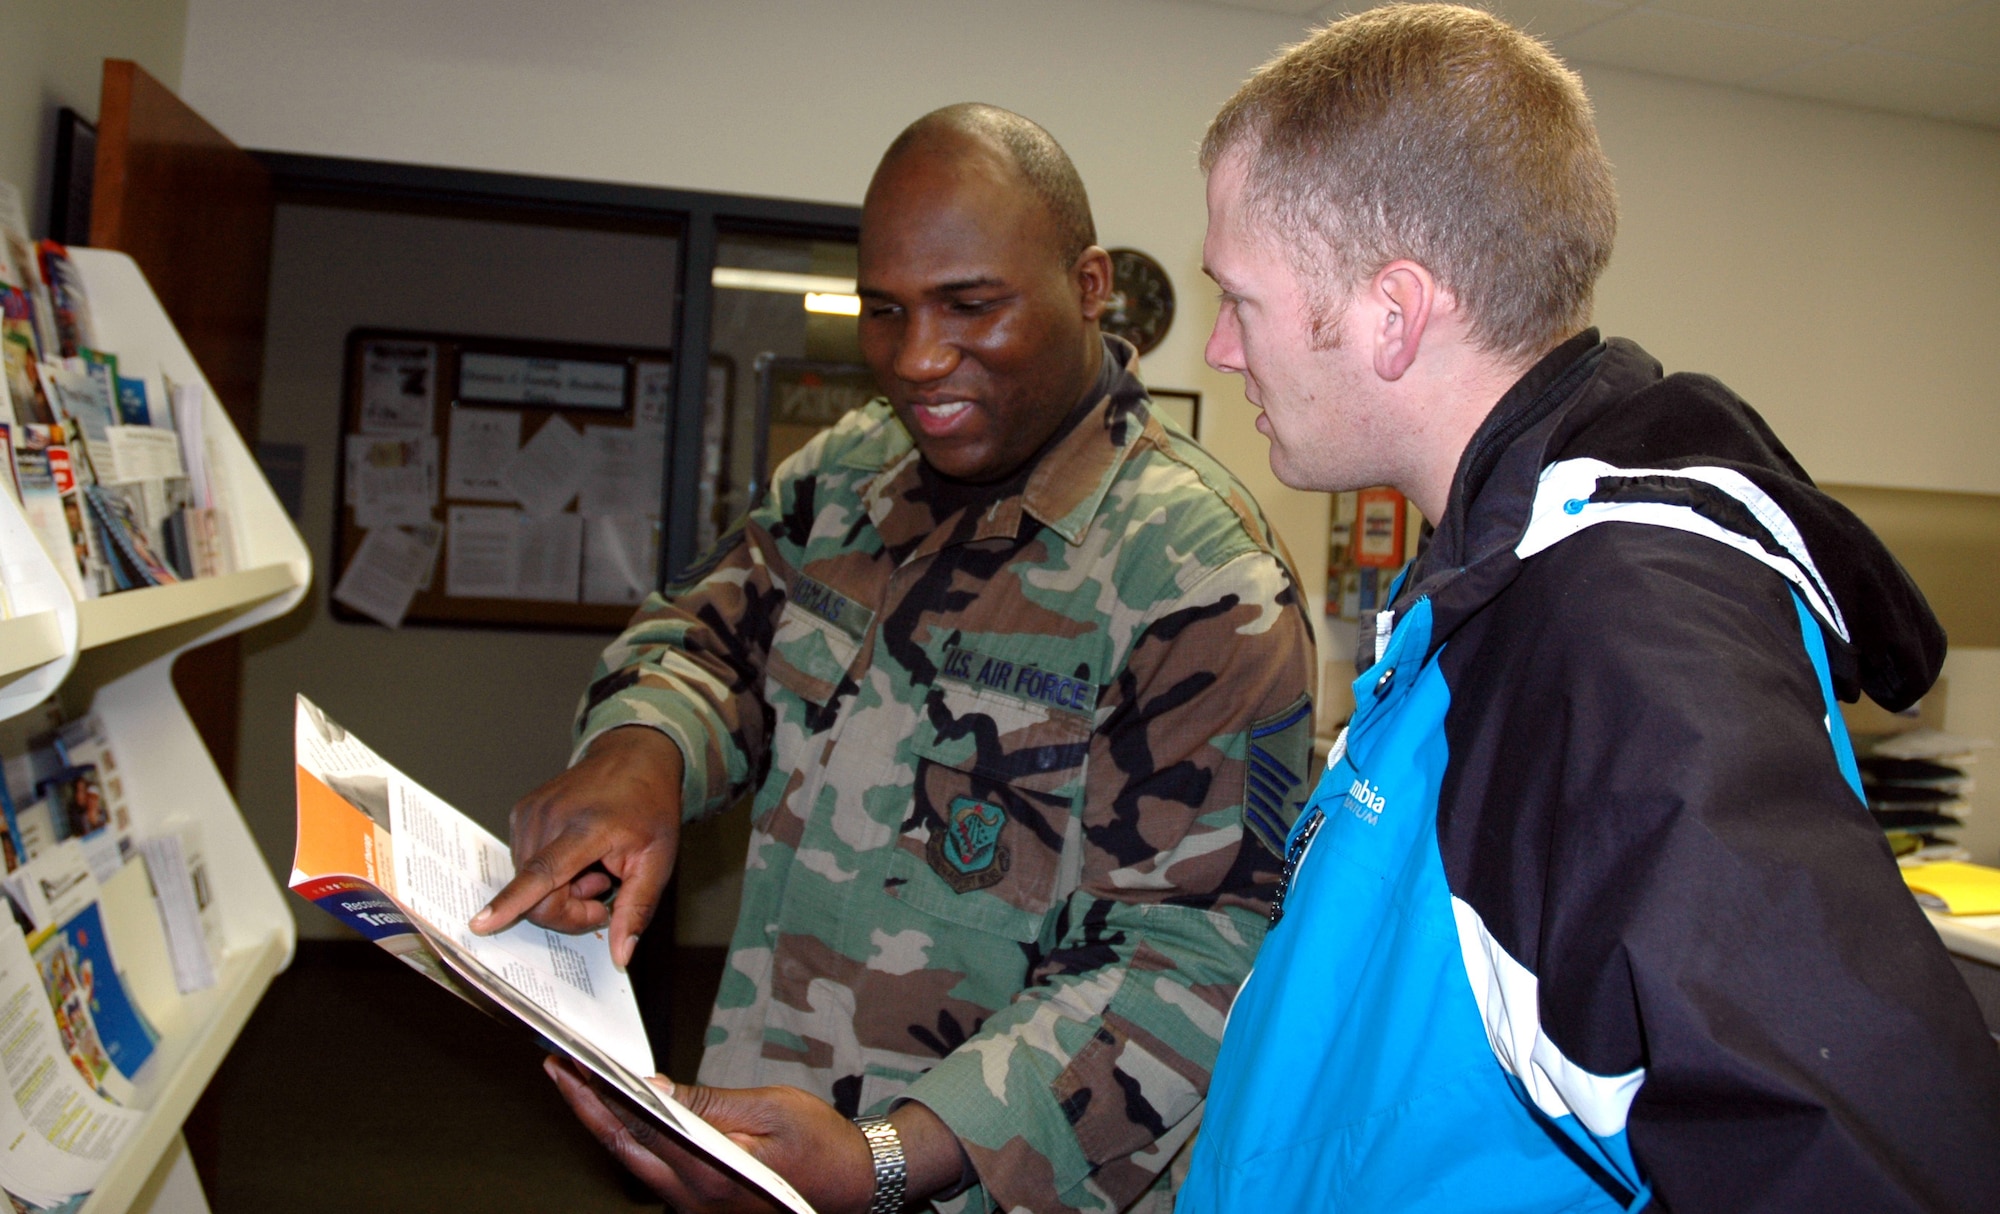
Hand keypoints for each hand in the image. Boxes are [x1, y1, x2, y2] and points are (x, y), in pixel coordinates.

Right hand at [470, 726, 683, 966]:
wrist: (634, 757)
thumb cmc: (649, 808)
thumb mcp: (657, 862)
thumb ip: (636, 910)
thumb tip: (619, 956)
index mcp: (588, 828)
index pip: (543, 872)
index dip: (512, 902)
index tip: (481, 923)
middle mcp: (551, 817)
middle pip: (536, 894)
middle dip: (568, 909)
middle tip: (603, 890)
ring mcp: (531, 812)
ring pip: (528, 883)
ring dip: (560, 890)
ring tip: (593, 866)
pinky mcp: (521, 812)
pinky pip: (525, 864)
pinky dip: (549, 872)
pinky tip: (577, 854)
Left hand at [545, 1060, 974, 1213]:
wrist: (856, 1187)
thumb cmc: (821, 1145)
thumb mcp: (770, 1110)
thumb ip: (708, 1102)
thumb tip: (654, 1088)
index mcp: (708, 1174)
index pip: (634, 1130)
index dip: (595, 1096)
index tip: (571, 1065)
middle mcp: (692, 1200)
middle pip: (621, 1149)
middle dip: (586, 1107)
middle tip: (559, 1068)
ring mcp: (694, 1208)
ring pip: (633, 1163)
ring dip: (604, 1123)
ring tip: (581, 1083)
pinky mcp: (700, 1206)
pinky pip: (653, 1171)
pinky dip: (631, 1139)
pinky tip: (623, 1113)